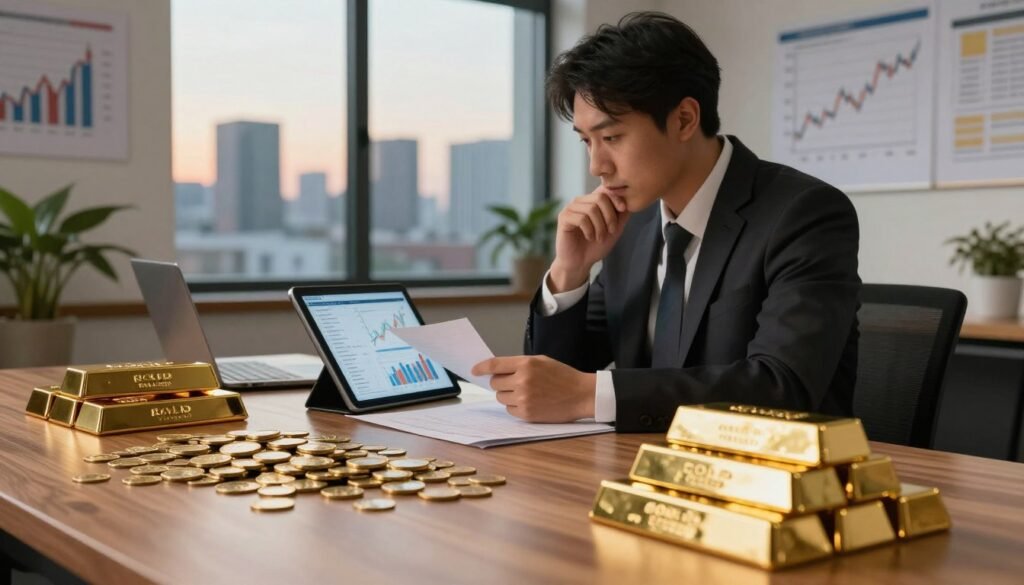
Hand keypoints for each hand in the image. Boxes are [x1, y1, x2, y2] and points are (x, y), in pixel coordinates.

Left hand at [471, 355, 596, 422]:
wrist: (582, 395)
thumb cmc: (562, 376)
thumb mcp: (541, 361)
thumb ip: (519, 365)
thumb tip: (496, 371)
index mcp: (526, 364)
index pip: (495, 365)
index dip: (481, 367)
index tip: (474, 370)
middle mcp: (522, 380)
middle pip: (495, 383)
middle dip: (502, 382)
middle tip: (516, 383)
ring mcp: (524, 398)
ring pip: (501, 397)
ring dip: (508, 395)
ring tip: (527, 393)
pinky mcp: (527, 413)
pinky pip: (509, 410)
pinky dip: (515, 407)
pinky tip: (531, 402)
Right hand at [549, 187, 630, 291]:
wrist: (580, 263)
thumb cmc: (596, 246)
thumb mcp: (614, 229)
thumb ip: (621, 215)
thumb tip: (630, 200)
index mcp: (591, 201)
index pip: (605, 189)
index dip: (616, 197)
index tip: (623, 210)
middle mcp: (580, 201)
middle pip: (600, 197)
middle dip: (610, 216)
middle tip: (611, 231)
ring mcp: (570, 208)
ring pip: (591, 209)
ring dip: (600, 227)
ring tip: (599, 238)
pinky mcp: (563, 218)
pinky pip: (581, 218)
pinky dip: (589, 230)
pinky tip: (589, 237)